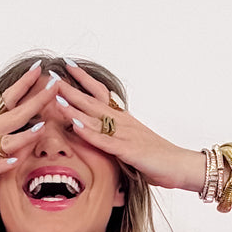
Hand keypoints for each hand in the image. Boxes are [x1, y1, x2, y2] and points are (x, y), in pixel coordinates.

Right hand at [0, 64, 53, 188]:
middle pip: (16, 113)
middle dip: (37, 100)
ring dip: (25, 134)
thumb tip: (15, 126)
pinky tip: (13, 162)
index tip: (40, 68)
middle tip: (56, 86)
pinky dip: (1, 163)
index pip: (9, 98)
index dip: (25, 84)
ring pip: (6, 140)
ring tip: (43, 127)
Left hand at [51, 64, 190, 190]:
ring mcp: (125, 135)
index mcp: (123, 119)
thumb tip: (102, 134)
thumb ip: (116, 137)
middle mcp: (123, 122)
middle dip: (71, 88)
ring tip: (56, 95)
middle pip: (92, 101)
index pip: (101, 94)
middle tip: (52, 74)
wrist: (179, 165)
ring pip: (95, 118)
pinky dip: (88, 133)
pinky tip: (74, 125)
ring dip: (74, 106)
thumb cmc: (157, 158)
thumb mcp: (133, 143)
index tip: (68, 66)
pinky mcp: (127, 151)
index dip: (84, 80)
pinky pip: (104, 140)